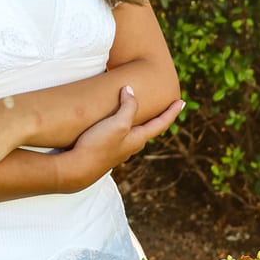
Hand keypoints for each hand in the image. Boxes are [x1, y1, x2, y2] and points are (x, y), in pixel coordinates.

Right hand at [60, 90, 184, 192]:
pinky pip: (121, 135)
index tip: (181, 101)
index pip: (161, 123)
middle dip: (158, 118)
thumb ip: (128, 107)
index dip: (172, 112)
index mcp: (138, 139)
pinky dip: (124, 125)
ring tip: (141, 113)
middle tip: (164, 108)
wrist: (77, 169)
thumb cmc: (98, 146)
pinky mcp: (105, 150)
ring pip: (135, 133)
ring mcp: (118, 149)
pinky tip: (116, 124)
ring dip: (140, 122)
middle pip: (150, 129)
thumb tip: (130, 91)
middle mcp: (131, 146)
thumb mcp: (117, 123)